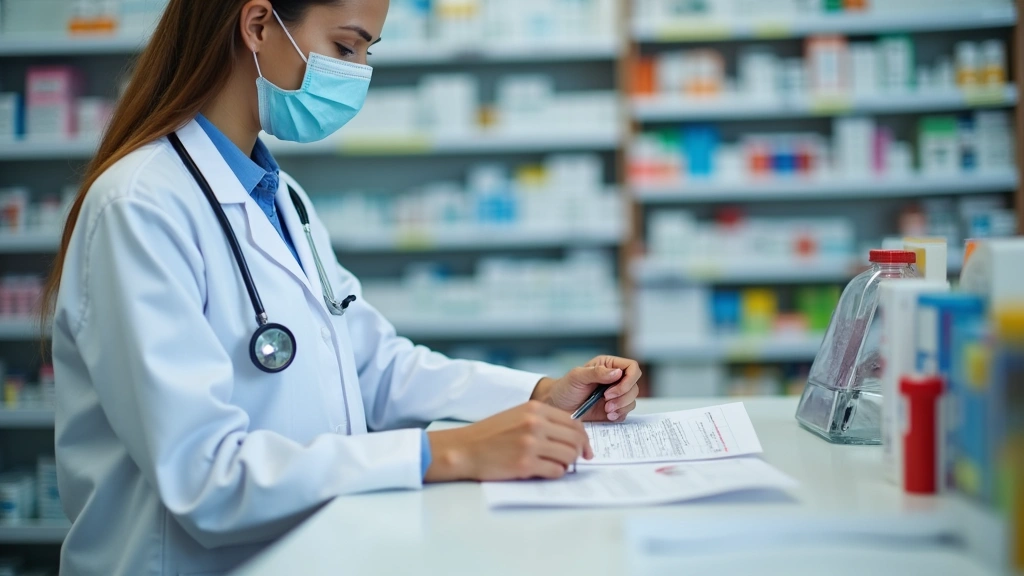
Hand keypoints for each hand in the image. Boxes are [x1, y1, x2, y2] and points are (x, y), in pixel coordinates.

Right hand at [424, 401, 592, 482]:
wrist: (464, 448)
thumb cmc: (489, 434)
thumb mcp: (517, 415)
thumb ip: (542, 420)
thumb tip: (569, 435)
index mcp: (535, 409)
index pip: (574, 422)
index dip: (583, 437)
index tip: (584, 446)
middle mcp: (536, 424)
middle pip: (576, 439)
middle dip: (580, 451)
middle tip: (576, 459)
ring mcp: (531, 444)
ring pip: (569, 456)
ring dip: (568, 463)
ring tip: (558, 465)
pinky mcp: (525, 464)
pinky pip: (556, 471)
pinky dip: (556, 473)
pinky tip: (547, 471)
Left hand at [532, 355, 641, 421]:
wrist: (558, 407)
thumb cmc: (565, 388)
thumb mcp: (577, 377)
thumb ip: (596, 373)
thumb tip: (617, 373)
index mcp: (608, 366)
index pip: (632, 367)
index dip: (629, 379)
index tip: (612, 390)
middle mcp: (615, 379)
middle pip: (635, 386)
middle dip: (623, 396)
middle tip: (606, 401)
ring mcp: (616, 394)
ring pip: (632, 400)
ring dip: (621, 406)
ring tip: (606, 410)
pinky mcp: (614, 408)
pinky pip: (626, 412)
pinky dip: (619, 414)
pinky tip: (608, 415)